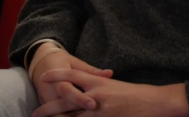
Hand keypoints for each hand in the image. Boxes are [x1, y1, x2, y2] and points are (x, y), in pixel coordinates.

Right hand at [30, 43, 113, 115]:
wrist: (42, 62)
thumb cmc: (63, 62)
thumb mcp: (76, 63)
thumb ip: (92, 71)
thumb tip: (110, 73)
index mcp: (59, 78)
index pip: (67, 90)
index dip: (79, 98)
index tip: (93, 104)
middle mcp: (50, 90)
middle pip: (60, 105)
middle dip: (74, 112)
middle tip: (91, 112)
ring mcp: (46, 99)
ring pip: (55, 112)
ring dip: (68, 116)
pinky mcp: (45, 104)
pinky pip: (53, 113)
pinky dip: (63, 116)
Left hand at [32, 70, 187, 116]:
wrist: (154, 103)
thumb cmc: (136, 94)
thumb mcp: (115, 86)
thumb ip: (100, 86)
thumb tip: (88, 88)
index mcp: (99, 81)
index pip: (73, 75)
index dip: (56, 75)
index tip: (43, 77)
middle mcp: (96, 94)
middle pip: (65, 99)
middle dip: (47, 108)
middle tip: (35, 113)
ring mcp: (99, 110)